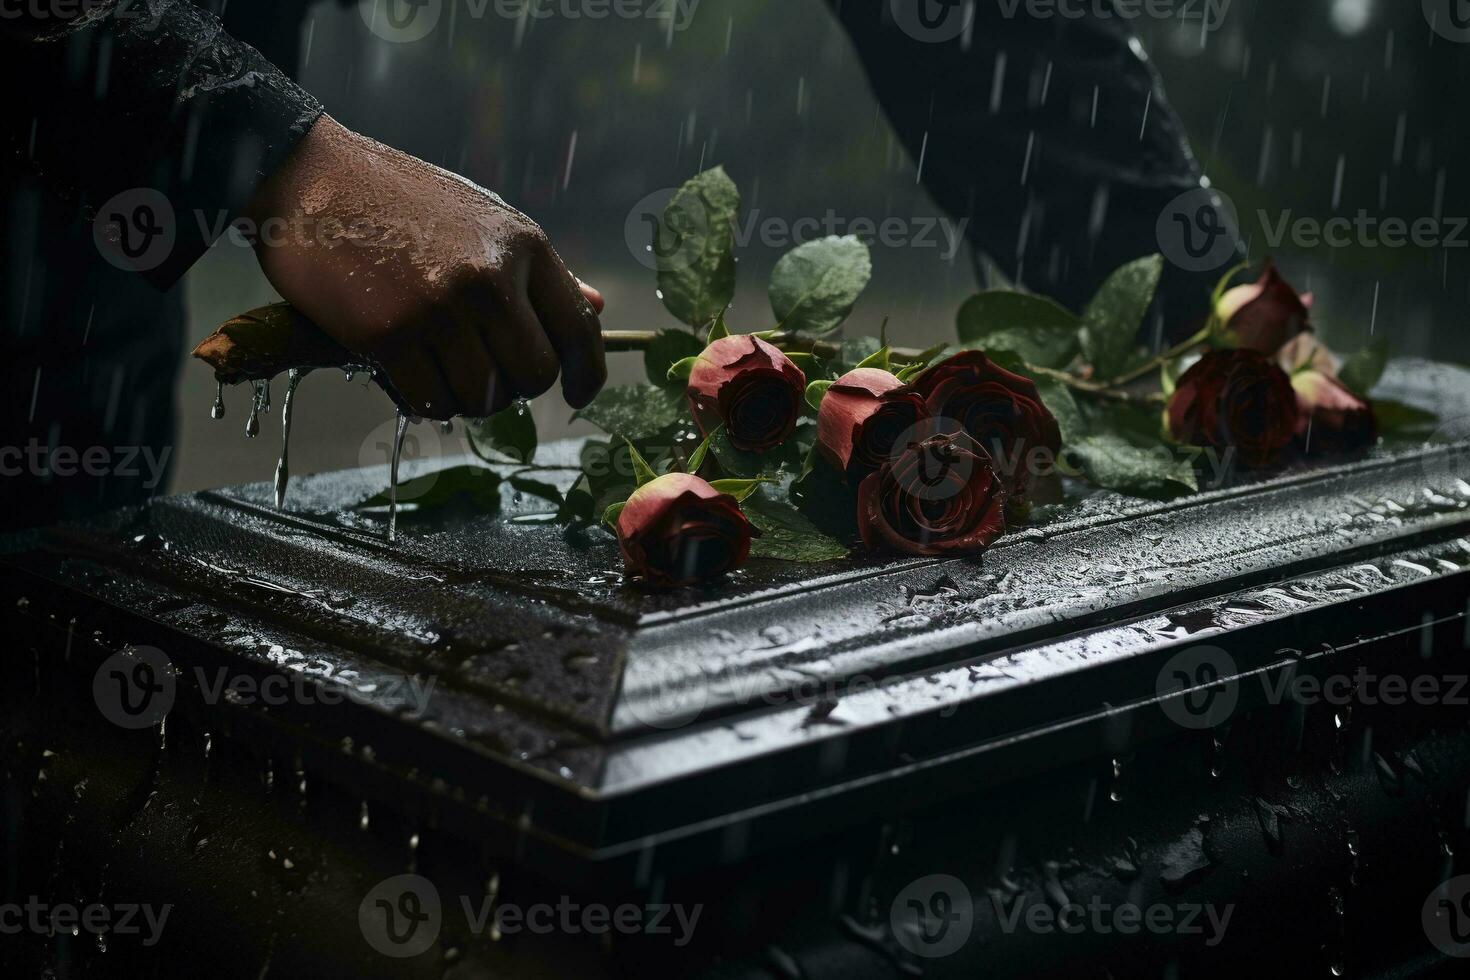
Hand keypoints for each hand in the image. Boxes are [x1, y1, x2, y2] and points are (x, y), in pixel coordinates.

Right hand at [241, 115, 605, 418]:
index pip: (578, 329)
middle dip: (515, 387)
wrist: (309, 175)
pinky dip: (424, 400)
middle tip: (487, 373)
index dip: (586, 373)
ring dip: (466, 397)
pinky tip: (409, 374)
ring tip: (441, 368)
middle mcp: (488, 278)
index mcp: (521, 245)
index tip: (578, 393)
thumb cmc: (398, 198)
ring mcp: (438, 309)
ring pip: (483, 397)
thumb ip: (538, 271)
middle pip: (533, 375)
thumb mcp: (483, 218)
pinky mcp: (387, 336)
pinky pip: (430, 402)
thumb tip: (594, 308)